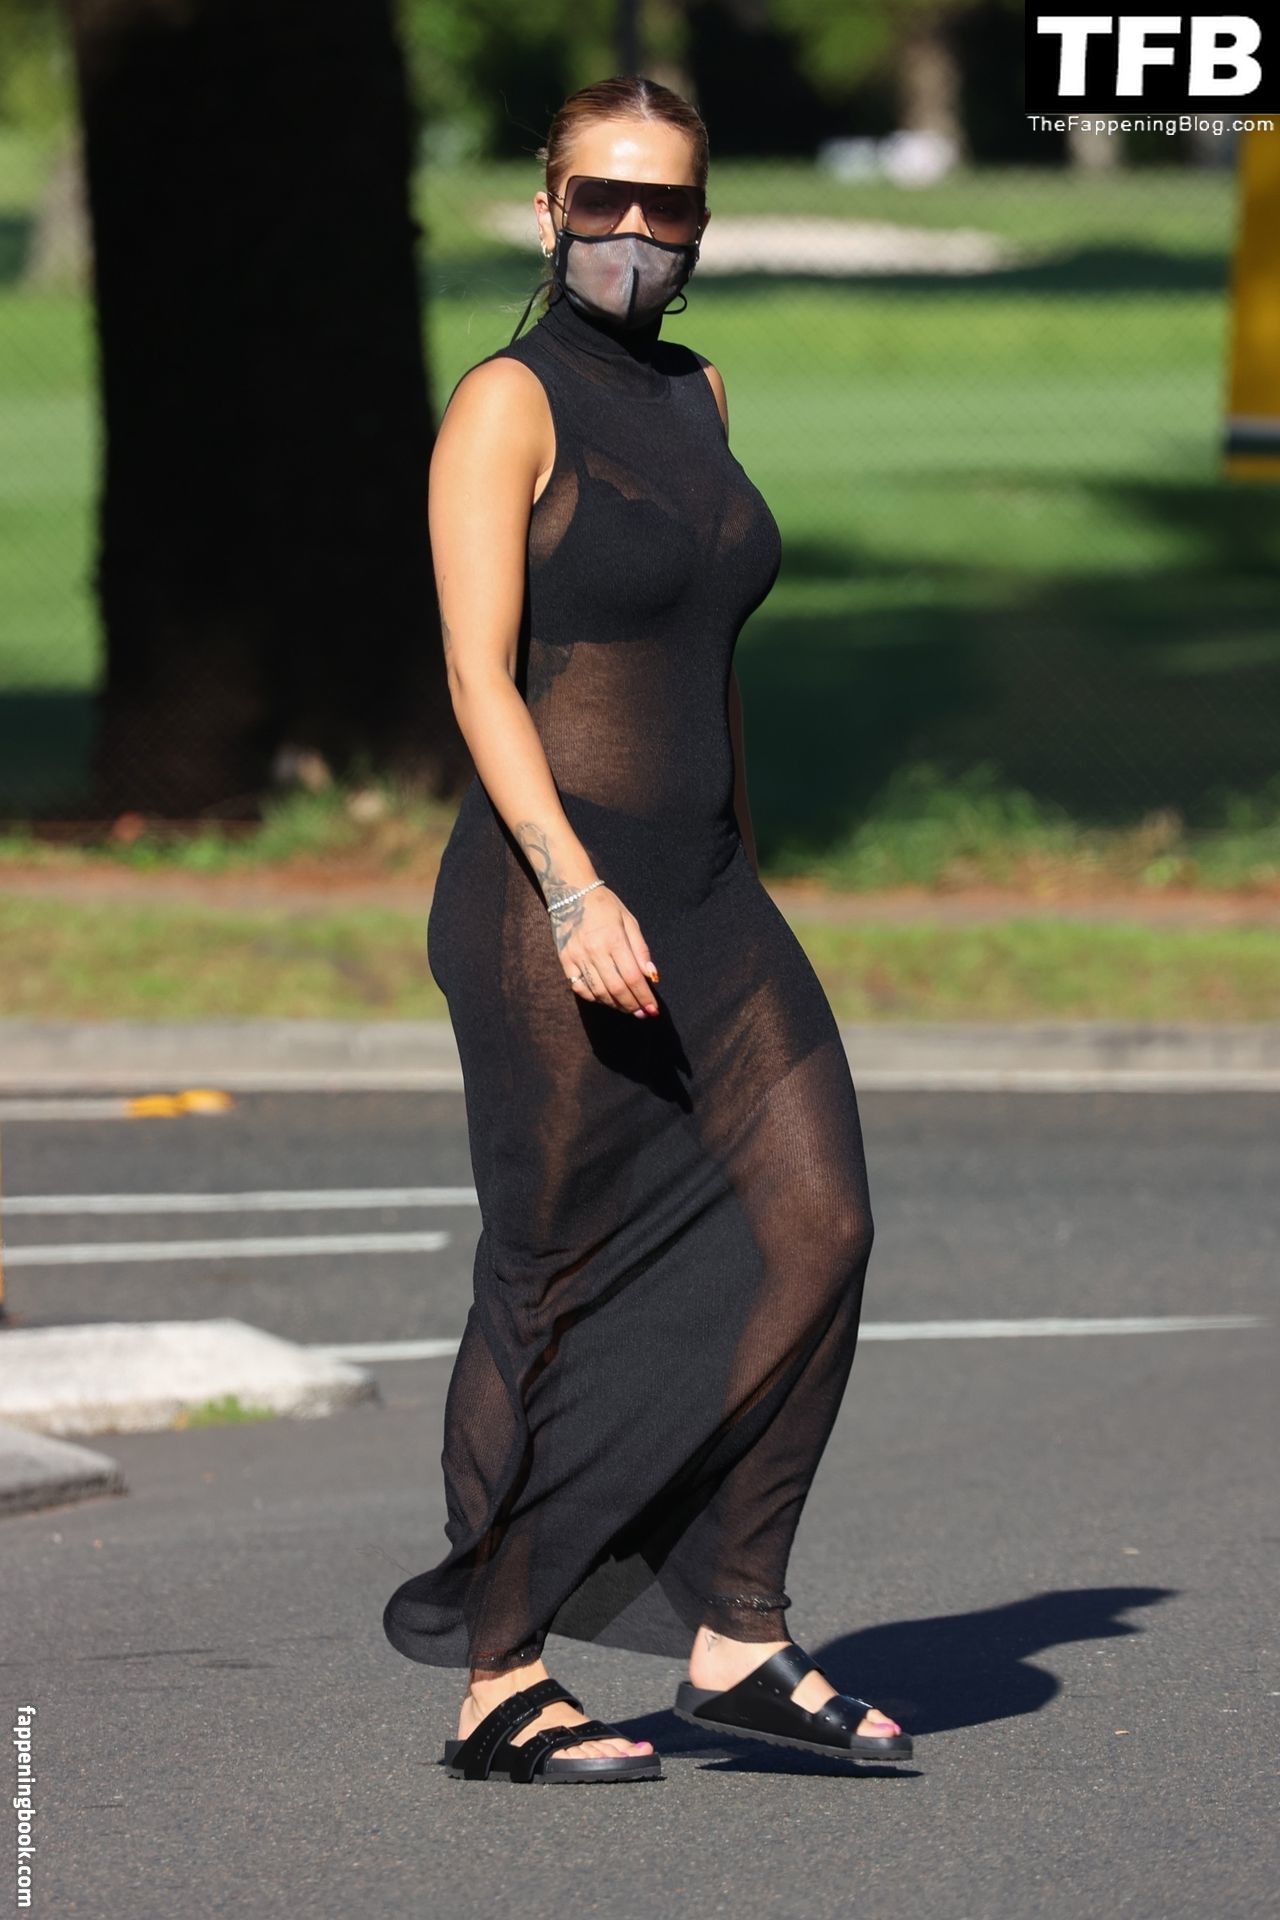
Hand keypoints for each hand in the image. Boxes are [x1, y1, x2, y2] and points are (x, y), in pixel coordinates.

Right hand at [550, 885, 660, 1016]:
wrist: (570, 892)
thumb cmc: (605, 906)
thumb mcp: (629, 921)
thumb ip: (640, 949)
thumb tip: (652, 976)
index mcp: (614, 938)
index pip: (632, 976)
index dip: (644, 996)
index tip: (653, 1009)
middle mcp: (595, 950)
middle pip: (616, 988)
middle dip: (632, 1005)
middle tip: (642, 1013)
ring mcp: (577, 956)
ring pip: (598, 992)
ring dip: (615, 1005)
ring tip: (628, 1009)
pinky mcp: (565, 960)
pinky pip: (580, 988)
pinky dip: (594, 998)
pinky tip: (606, 999)